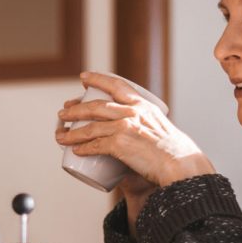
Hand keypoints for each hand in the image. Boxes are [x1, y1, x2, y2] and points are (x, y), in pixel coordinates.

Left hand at [54, 72, 214, 187]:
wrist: (181, 164)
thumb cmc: (175, 151)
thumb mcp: (161, 128)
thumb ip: (147, 126)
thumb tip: (136, 132)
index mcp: (143, 105)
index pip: (116, 85)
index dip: (97, 79)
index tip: (83, 78)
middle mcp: (132, 111)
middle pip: (95, 106)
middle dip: (76, 109)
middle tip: (63, 113)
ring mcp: (125, 127)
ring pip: (90, 127)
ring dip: (71, 132)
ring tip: (60, 136)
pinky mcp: (120, 144)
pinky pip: (94, 145)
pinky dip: (83, 148)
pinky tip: (74, 151)